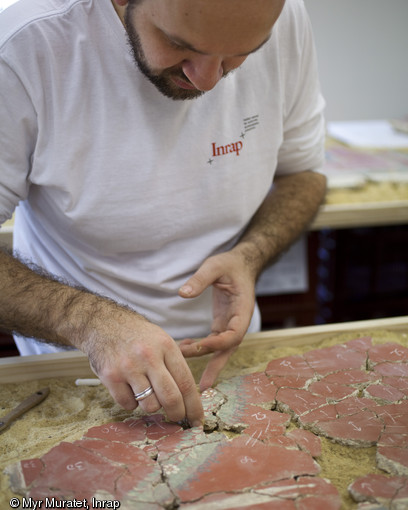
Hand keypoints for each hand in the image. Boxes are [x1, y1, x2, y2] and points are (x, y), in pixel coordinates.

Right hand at [80, 306, 203, 426]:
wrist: (104, 323)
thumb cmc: (138, 335)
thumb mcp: (162, 339)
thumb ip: (175, 365)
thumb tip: (191, 398)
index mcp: (166, 346)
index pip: (186, 382)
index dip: (194, 406)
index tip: (197, 420)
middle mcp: (148, 357)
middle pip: (171, 398)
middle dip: (178, 414)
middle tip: (178, 418)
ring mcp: (128, 367)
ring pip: (150, 405)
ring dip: (151, 405)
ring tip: (147, 392)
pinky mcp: (110, 376)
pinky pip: (128, 404)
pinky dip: (132, 403)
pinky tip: (130, 389)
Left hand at [178, 248, 255, 391]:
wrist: (241, 264)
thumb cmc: (230, 264)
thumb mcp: (215, 266)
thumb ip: (200, 279)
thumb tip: (182, 293)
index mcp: (242, 310)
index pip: (232, 334)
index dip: (216, 343)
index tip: (196, 347)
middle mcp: (238, 322)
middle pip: (228, 349)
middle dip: (215, 367)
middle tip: (202, 386)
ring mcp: (230, 325)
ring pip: (220, 349)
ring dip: (205, 362)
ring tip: (188, 377)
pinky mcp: (222, 324)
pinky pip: (212, 342)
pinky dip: (200, 348)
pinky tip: (182, 348)